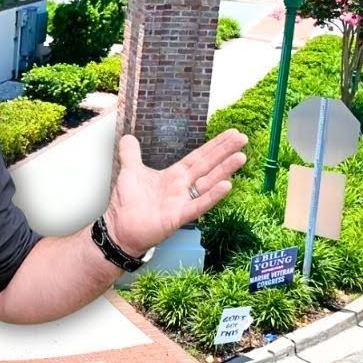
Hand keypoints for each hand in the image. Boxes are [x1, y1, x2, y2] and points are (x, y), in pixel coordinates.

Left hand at [105, 130, 247, 255]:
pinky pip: (199, 205)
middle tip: (242, 138)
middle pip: (207, 165)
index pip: (198, 156)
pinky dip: (212, 195)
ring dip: (224, 170)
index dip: (214, 145)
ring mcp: (183, 201)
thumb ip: (131, 154)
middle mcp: (182, 187)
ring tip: (240, 157)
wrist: (120, 229)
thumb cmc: (127, 204)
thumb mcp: (129, 172)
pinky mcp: (179, 216)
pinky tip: (226, 185)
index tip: (231, 133)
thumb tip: (128, 137)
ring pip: (208, 183)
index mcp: (174, 175)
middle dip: (224, 152)